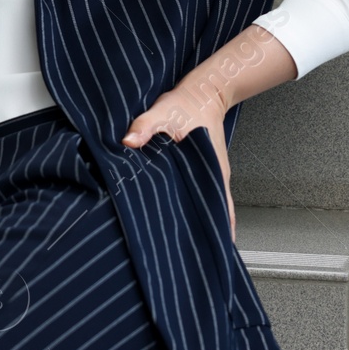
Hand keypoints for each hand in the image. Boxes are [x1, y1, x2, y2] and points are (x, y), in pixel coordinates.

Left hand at [121, 82, 236, 242]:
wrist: (202, 92)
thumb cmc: (186, 103)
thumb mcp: (163, 111)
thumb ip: (145, 126)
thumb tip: (128, 141)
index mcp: (212, 169)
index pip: (219, 208)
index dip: (217, 230)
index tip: (213, 250)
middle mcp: (215, 176)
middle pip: (214, 213)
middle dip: (206, 234)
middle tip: (194, 257)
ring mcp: (210, 175)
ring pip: (210, 206)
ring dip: (203, 223)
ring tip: (189, 248)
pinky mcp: (202, 172)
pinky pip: (203, 196)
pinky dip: (197, 209)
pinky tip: (184, 220)